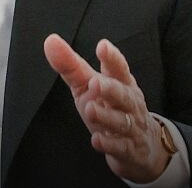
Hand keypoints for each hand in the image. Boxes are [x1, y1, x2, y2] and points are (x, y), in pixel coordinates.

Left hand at [43, 34, 169, 183]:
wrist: (140, 147)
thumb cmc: (111, 108)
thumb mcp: (90, 86)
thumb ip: (72, 66)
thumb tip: (51, 41)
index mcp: (122, 84)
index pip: (119, 69)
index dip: (112, 58)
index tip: (102, 46)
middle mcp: (129, 104)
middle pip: (123, 95)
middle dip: (111, 89)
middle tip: (95, 83)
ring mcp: (131, 127)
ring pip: (121, 121)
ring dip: (106, 117)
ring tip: (91, 110)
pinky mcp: (128, 150)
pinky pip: (120, 147)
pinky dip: (109, 144)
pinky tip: (97, 140)